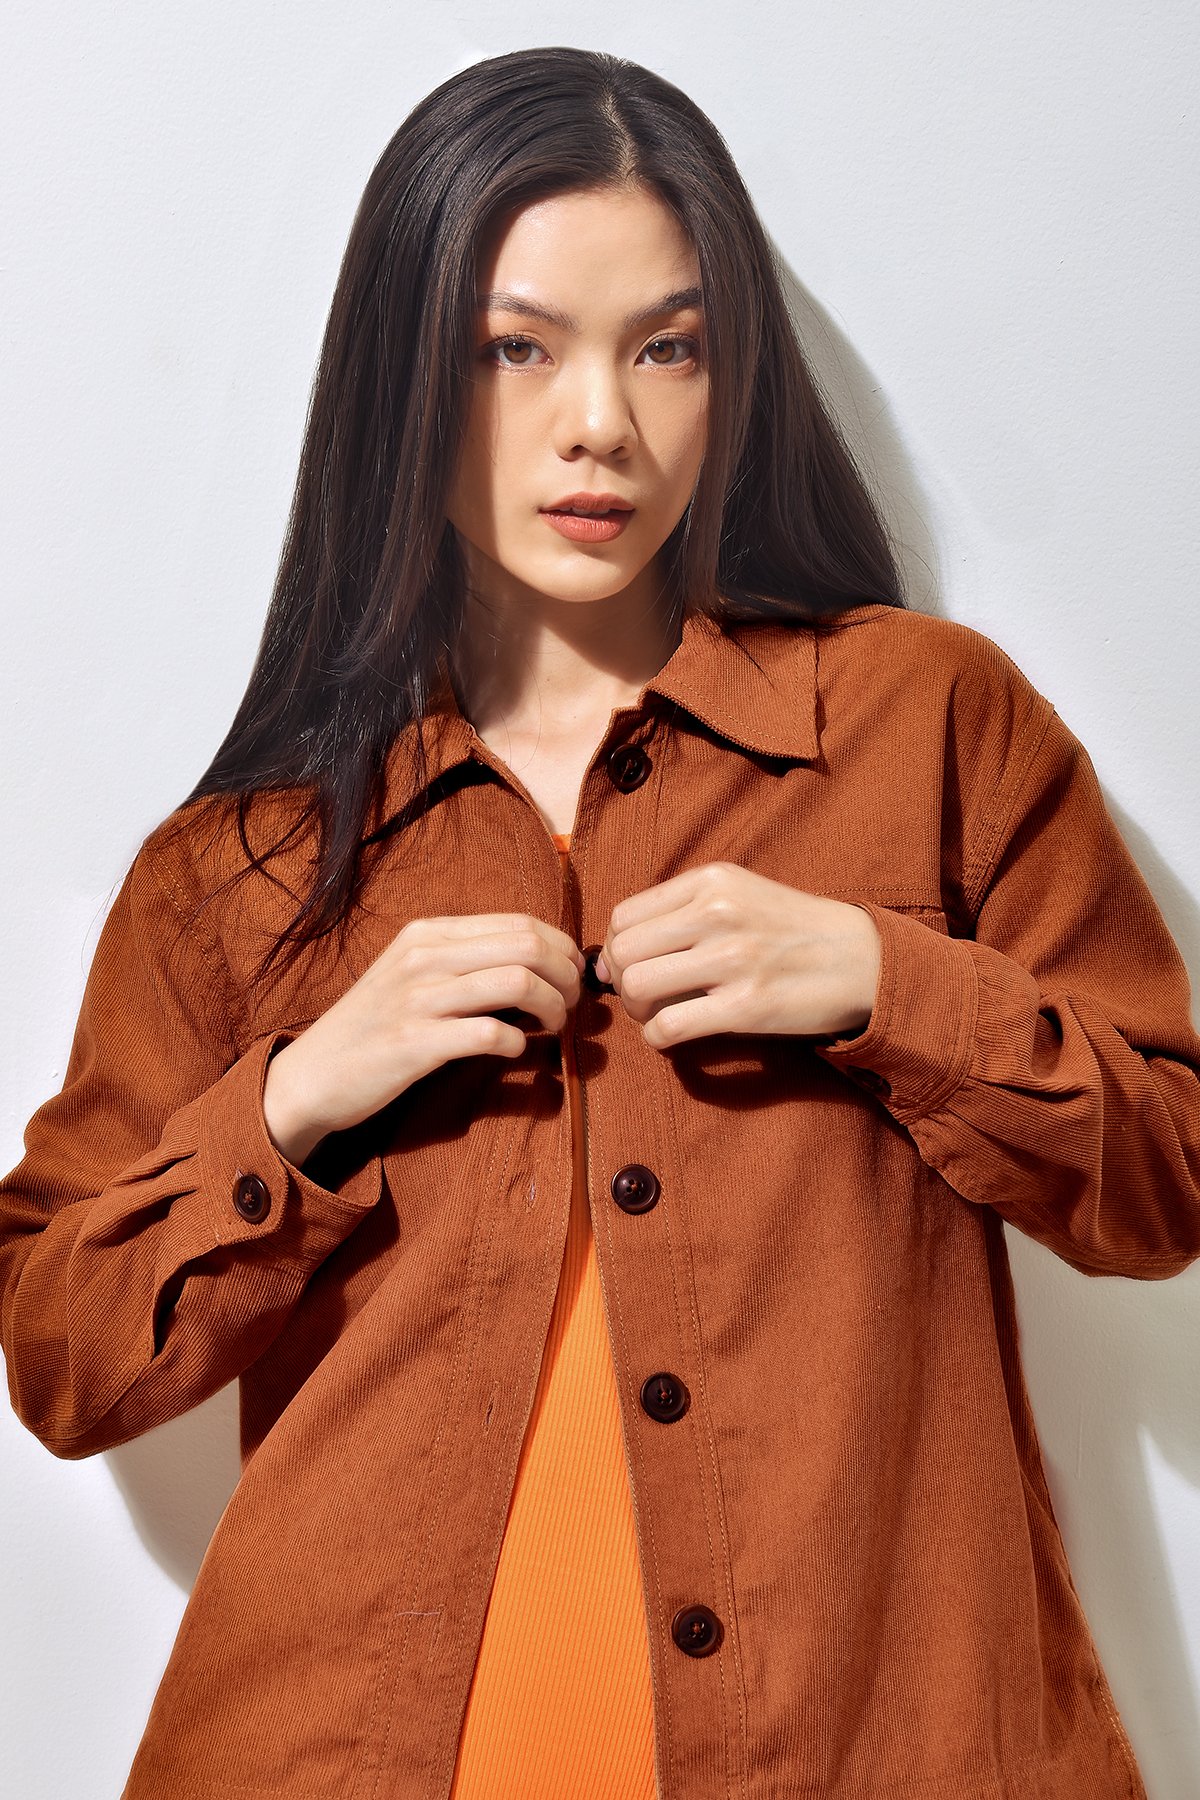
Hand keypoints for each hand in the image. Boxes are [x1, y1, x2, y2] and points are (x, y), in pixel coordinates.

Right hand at [263, 914, 585, 1164]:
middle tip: (571, 1005)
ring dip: (553, 1008)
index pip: (521, 922)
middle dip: (567, 976)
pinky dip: (517, 1043)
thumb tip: (537, 961)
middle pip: (529, 945)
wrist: (312, 1075)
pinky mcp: (415, 1043)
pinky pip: (490, 1033)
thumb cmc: (375, 1026)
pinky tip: (514, 1051)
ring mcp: (418, 998)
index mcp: (429, 933)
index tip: (571, 977)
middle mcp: (425, 956)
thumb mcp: (414, 973)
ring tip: (553, 1028)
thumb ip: (465, 960)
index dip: (562, 949)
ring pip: (518, 982)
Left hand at [594, 862, 881, 1050]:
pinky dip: (657, 1037)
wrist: (864, 960)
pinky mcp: (746, 1006)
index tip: (633, 967)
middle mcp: (717, 913)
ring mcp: (732, 959)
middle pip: (623, 951)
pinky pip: (668, 1026)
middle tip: (643, 997)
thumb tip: (613, 955)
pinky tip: (671, 1035)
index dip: (617, 949)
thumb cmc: (795, 931)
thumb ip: (683, 912)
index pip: (625, 916)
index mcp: (712, 881)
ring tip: (658, 1014)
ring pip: (637, 986)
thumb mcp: (741, 894)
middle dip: (622, 981)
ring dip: (637, 1010)